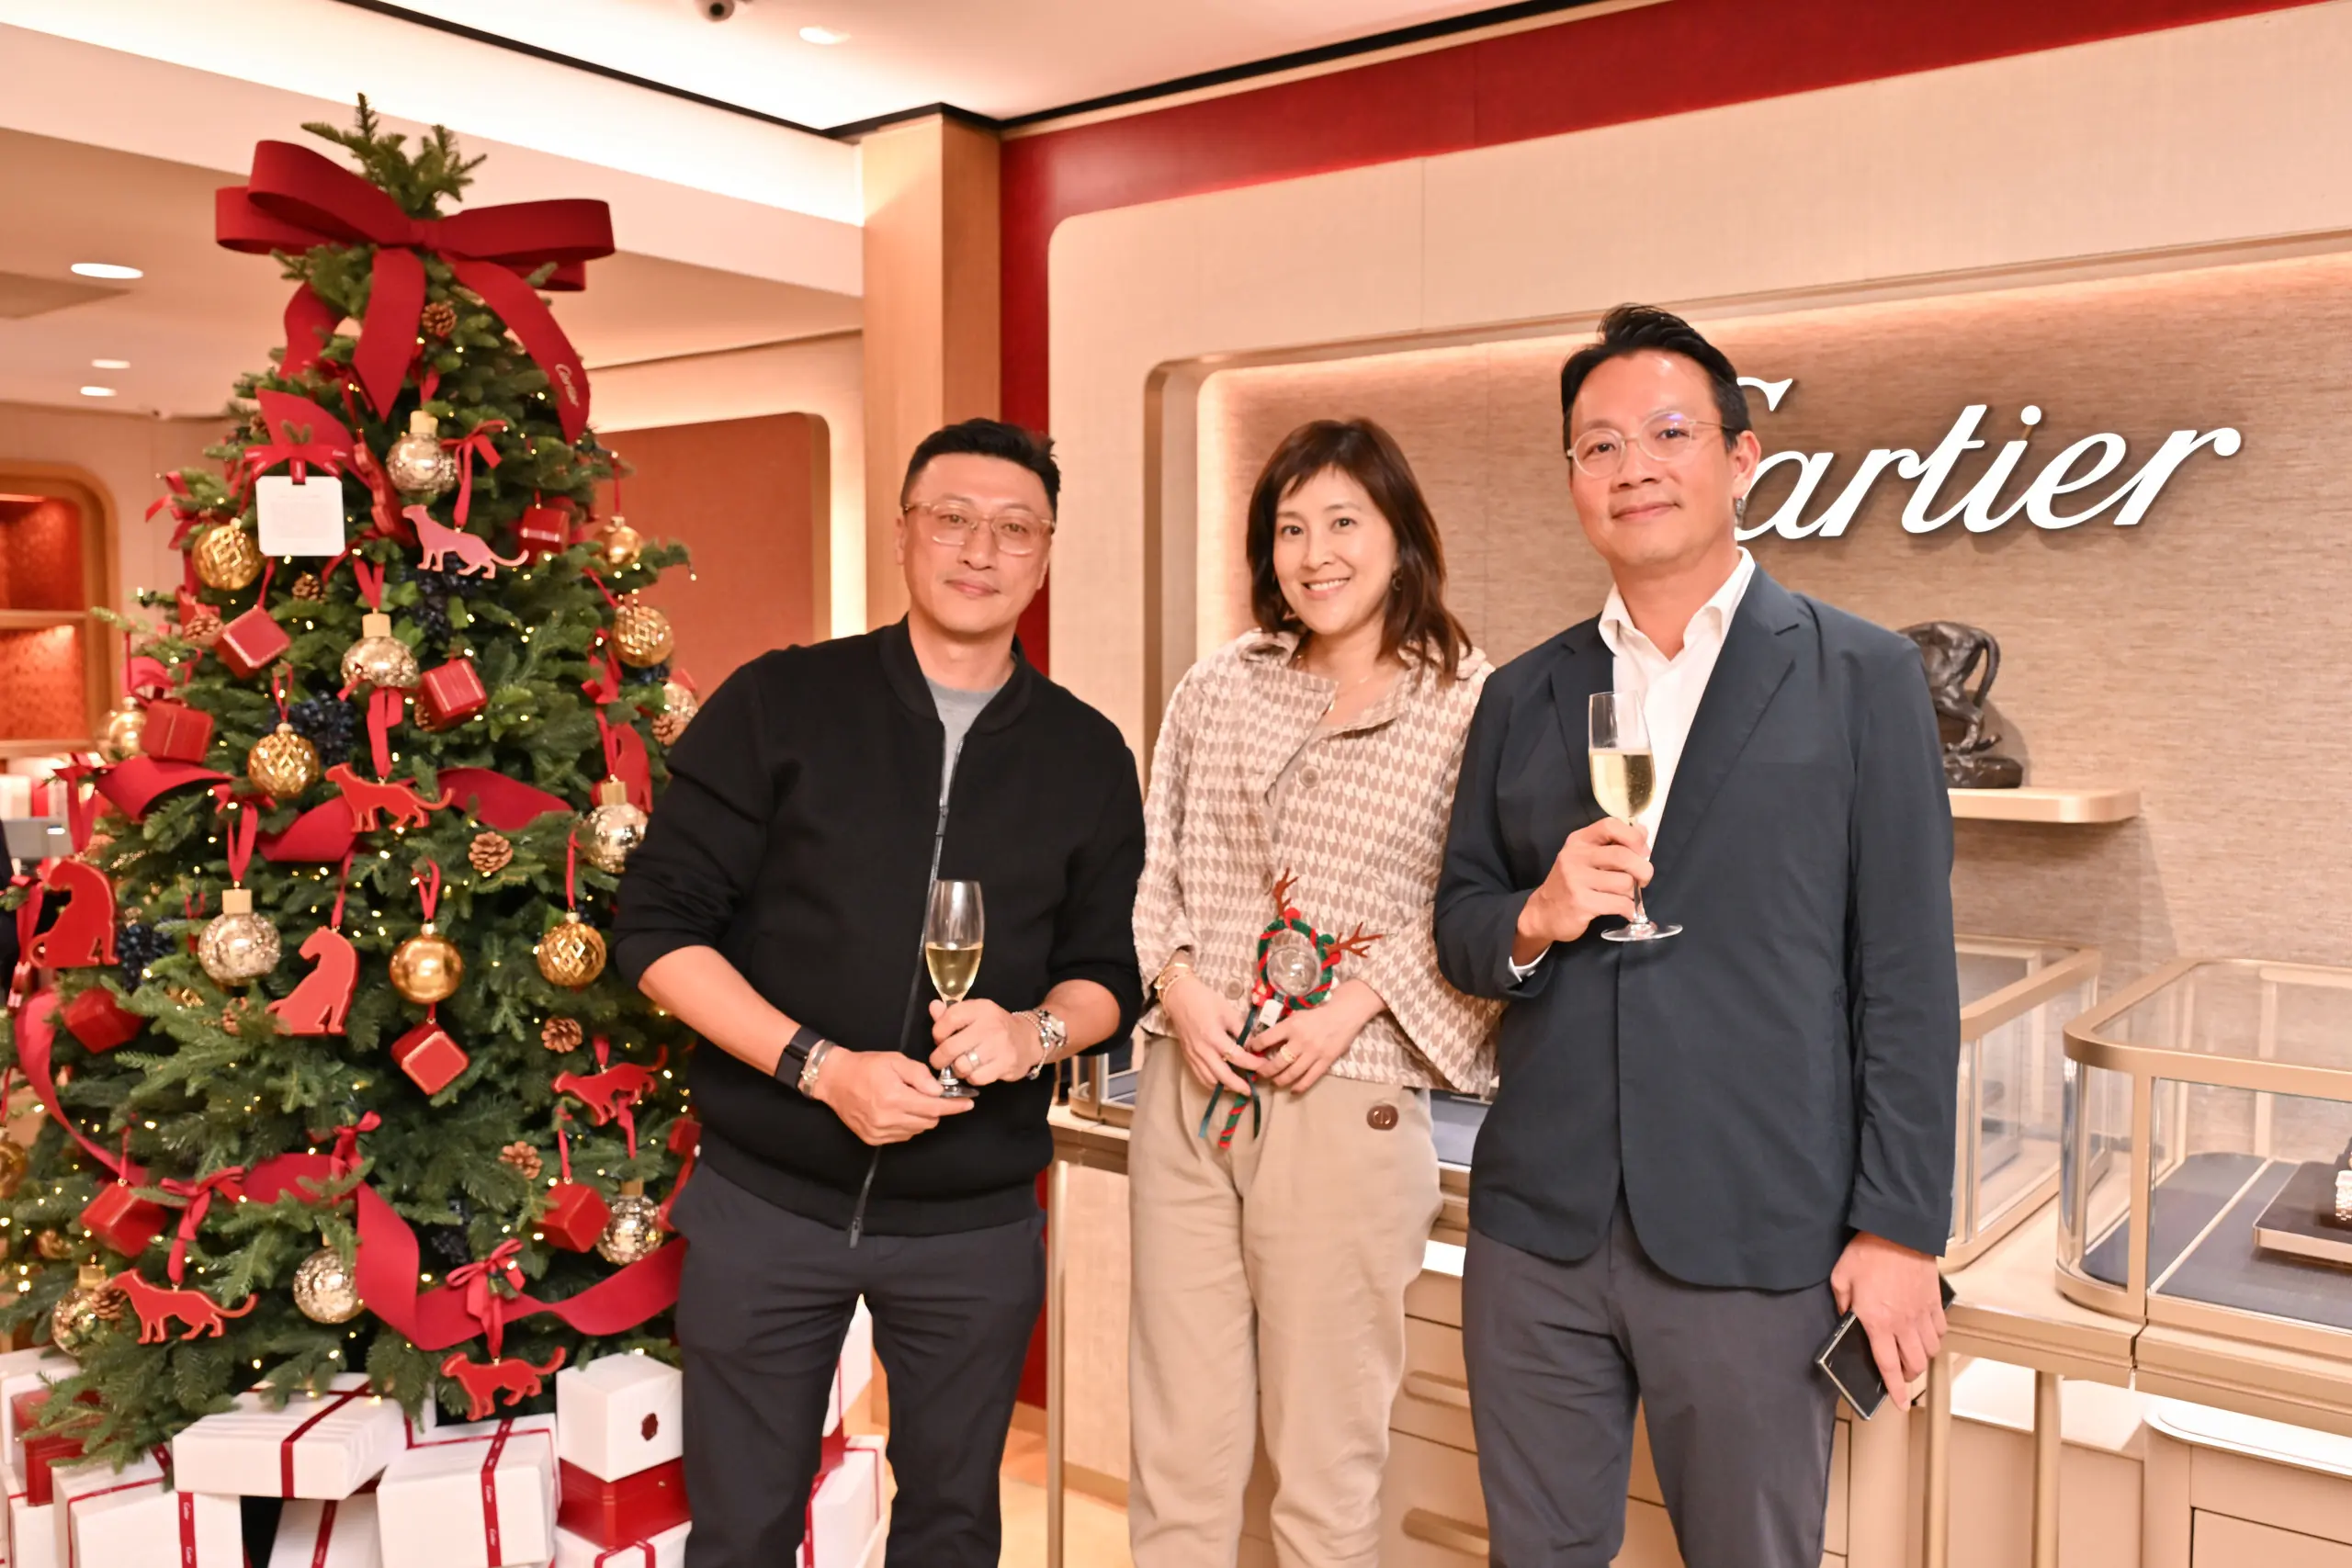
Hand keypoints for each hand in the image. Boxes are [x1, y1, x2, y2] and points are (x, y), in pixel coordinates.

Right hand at [811, 1048, 973, 1144]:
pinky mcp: (873, 1139)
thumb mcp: (895, 1061)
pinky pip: (903, 1136)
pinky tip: (900, 1110)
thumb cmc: (866, 1066)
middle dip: (937, 1109)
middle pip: (929, 1121)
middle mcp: (888, 1119)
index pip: (934, 1108)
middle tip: (932, 1095)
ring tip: (911, 1100)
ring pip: (917, 1130)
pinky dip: (908, 1125)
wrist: (834, 1080)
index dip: (954, 1107)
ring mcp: (879, 1132)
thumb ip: (919, 1075)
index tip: (969, 1103)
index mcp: (894, 1098)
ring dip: (922, 1117)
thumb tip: (938, 1091)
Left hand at [928, 998, 1034, 1085]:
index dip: (938, 1032)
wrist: (1029, 1039)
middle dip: (939, 1058)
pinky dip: (972, 1078)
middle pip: (951, 1047)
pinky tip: (976, 1071)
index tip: (939, 1039)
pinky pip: (977, 1078)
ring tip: (961, 1065)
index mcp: (981, 1008)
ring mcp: (1000, 1046)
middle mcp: (991, 1025)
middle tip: (940, 1061)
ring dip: (957, 1069)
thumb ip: (951, 1013)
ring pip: (962, 1066)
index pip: (950, 1018)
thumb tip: (933, 1007)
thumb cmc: (995, 1027)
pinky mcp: (1006, 1065)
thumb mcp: (976, 1014)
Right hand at [1161, 972, 1267, 1094]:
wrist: (1179, 997)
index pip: (1238, 1057)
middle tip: (1251, 1091)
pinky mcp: (1187, 1058)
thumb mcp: (1228, 1012)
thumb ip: (1241, 1031)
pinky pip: (1200, 1077)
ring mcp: (1194, 1056)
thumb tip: (1253, 1046)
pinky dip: (1211, 1083)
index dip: (1253, 1064)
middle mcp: (1203, 1051)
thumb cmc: (1205, 1001)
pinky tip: (1220, 1082)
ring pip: (1210, 1081)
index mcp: (1215, 1037)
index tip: (1264, 1067)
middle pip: (1223, 1077)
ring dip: (1225, 1087)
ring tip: (1237, 1087)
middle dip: (1239, 1086)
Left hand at [1253, 980, 1384, 1093]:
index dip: (1254, 1046)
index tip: (1250, 1050)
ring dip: (1279, 1080)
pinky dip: (1299, 1086)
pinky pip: (1310, 1078)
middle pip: (1277, 1062)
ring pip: (1291, 1073)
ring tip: (1274, 1082)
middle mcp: (1300, 1041)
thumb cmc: (1319, 1011)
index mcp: (1291, 1025)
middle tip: (1260, 1073)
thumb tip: (1266, 1038)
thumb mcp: (1298, 1013)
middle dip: (1265, 1070)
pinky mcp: (1326, 1061)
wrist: (1345, 1013)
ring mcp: (1313, 1053)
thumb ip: (1284, 1026)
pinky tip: (1292, 1089)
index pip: (1266, 1039)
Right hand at [1513, 817, 1651, 958]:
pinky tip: (1626, 911)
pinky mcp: (1581, 903)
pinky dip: (1630, 909)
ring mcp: (1576, 880)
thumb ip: (1612, 844)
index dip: (1633, 837)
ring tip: (1626, 896)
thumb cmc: (1571, 883)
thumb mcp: (1586, 857)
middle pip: (1622, 856)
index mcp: (1579, 841)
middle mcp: (1575, 857)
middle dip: (1643, 869)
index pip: (1610, 826)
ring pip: (1624, 882)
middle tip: (1643, 879)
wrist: (1543, 913)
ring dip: (1633, 892)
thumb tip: (1642, 831)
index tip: (1643, 852)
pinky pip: (1619, 904)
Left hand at [1829, 1231, 1946, 1409]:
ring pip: (1930, 1350)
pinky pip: (1940, 1329)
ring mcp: (1922, 1313)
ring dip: (1921, 1357)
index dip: (1893, 1389)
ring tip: (1910, 1352)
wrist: (1898, 1230)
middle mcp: (1903, 1323)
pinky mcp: (1934, 1301)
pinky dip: (1934, 1337)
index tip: (1898, 1403)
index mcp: (1877, 1322)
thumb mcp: (1841, 1277)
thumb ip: (1841, 1302)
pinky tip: (1924, 1332)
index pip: (1887, 1365)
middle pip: (1914, 1364)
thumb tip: (1845, 1317)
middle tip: (1899, 1373)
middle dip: (1907, 1375)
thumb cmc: (1868, 1252)